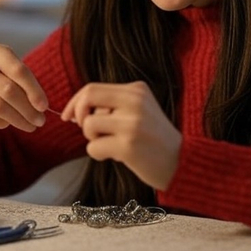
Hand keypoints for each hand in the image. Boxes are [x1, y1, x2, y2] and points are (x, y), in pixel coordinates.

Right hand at [0, 42, 48, 132]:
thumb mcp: (11, 72)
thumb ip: (25, 84)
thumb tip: (41, 107)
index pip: (18, 71)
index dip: (34, 90)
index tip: (44, 106)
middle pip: (8, 90)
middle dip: (28, 109)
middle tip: (40, 121)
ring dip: (17, 119)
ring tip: (30, 126)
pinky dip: (0, 123)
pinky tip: (7, 123)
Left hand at [60, 81, 181, 190]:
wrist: (181, 162)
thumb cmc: (153, 139)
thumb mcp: (140, 110)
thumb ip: (113, 104)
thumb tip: (76, 109)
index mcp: (137, 89)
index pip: (92, 88)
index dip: (75, 102)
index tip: (68, 117)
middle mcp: (135, 102)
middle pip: (87, 99)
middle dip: (79, 116)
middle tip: (90, 131)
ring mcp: (132, 123)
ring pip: (88, 125)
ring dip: (93, 138)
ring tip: (113, 144)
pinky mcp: (128, 145)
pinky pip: (93, 147)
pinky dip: (99, 155)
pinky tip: (118, 156)